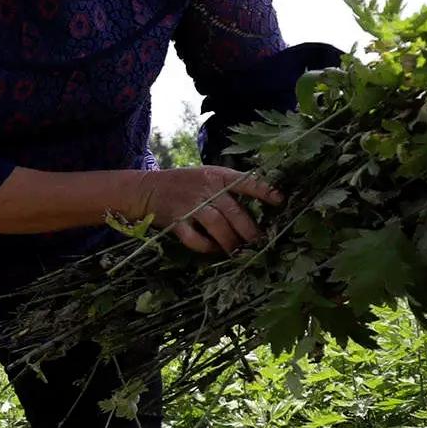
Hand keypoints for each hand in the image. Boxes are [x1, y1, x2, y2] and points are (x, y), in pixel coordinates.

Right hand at [136, 166, 283, 255]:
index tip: (280, 200)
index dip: (264, 191)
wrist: (146, 189)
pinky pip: (194, 238)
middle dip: (249, 230)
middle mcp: (206, 189)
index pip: (246, 182)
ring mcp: (190, 205)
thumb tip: (257, 205)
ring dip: (230, 241)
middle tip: (259, 243)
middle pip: (234, 211)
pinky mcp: (175, 221)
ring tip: (238, 251)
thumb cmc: (183, 183)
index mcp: (217, 176)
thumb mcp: (207, 176)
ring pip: (217, 226)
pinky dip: (205, 246)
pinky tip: (213, 250)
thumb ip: (228, 187)